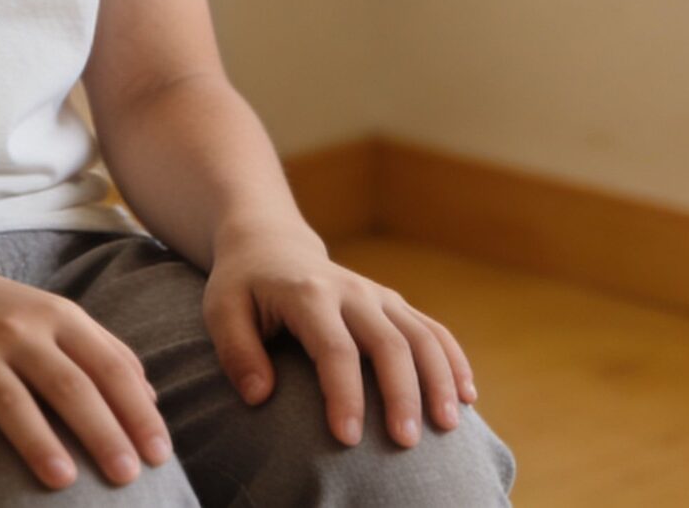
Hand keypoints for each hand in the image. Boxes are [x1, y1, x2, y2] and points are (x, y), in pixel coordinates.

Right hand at [0, 252, 172, 490]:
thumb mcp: (53, 318)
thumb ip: (104, 352)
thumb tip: (151, 400)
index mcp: (56, 317)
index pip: (108, 368)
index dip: (137, 413)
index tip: (160, 457)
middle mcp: (16, 329)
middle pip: (67, 384)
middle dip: (100, 432)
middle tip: (127, 477)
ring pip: (9, 398)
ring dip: (37, 440)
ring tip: (63, 481)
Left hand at [204, 228, 476, 448]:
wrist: (271, 245)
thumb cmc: (243, 286)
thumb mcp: (221, 310)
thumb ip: (237, 351)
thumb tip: (259, 396)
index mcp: (308, 294)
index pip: (334, 348)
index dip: (343, 393)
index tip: (348, 438)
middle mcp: (351, 291)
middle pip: (387, 344)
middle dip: (401, 394)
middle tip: (406, 442)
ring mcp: (378, 295)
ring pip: (422, 335)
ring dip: (439, 379)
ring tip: (448, 426)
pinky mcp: (394, 303)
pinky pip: (434, 329)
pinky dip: (454, 360)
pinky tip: (467, 396)